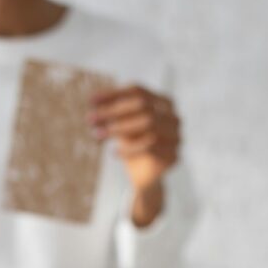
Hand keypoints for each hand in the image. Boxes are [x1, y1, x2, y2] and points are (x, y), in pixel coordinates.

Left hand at [89, 85, 181, 225]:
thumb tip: (93, 101)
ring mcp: (176, 135)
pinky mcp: (173, 155)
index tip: (91, 101)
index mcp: (162, 102)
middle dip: (113, 112)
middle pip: (143, 106)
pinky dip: (129, 149)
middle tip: (90, 120)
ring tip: (98, 135)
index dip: (114, 94)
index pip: (138, 91)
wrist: (145, 176)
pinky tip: (114, 153)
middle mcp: (173, 116)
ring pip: (148, 124)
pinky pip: (150, 147)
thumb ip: (111, 112)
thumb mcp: (120, 124)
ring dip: (119, 129)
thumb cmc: (133, 143)